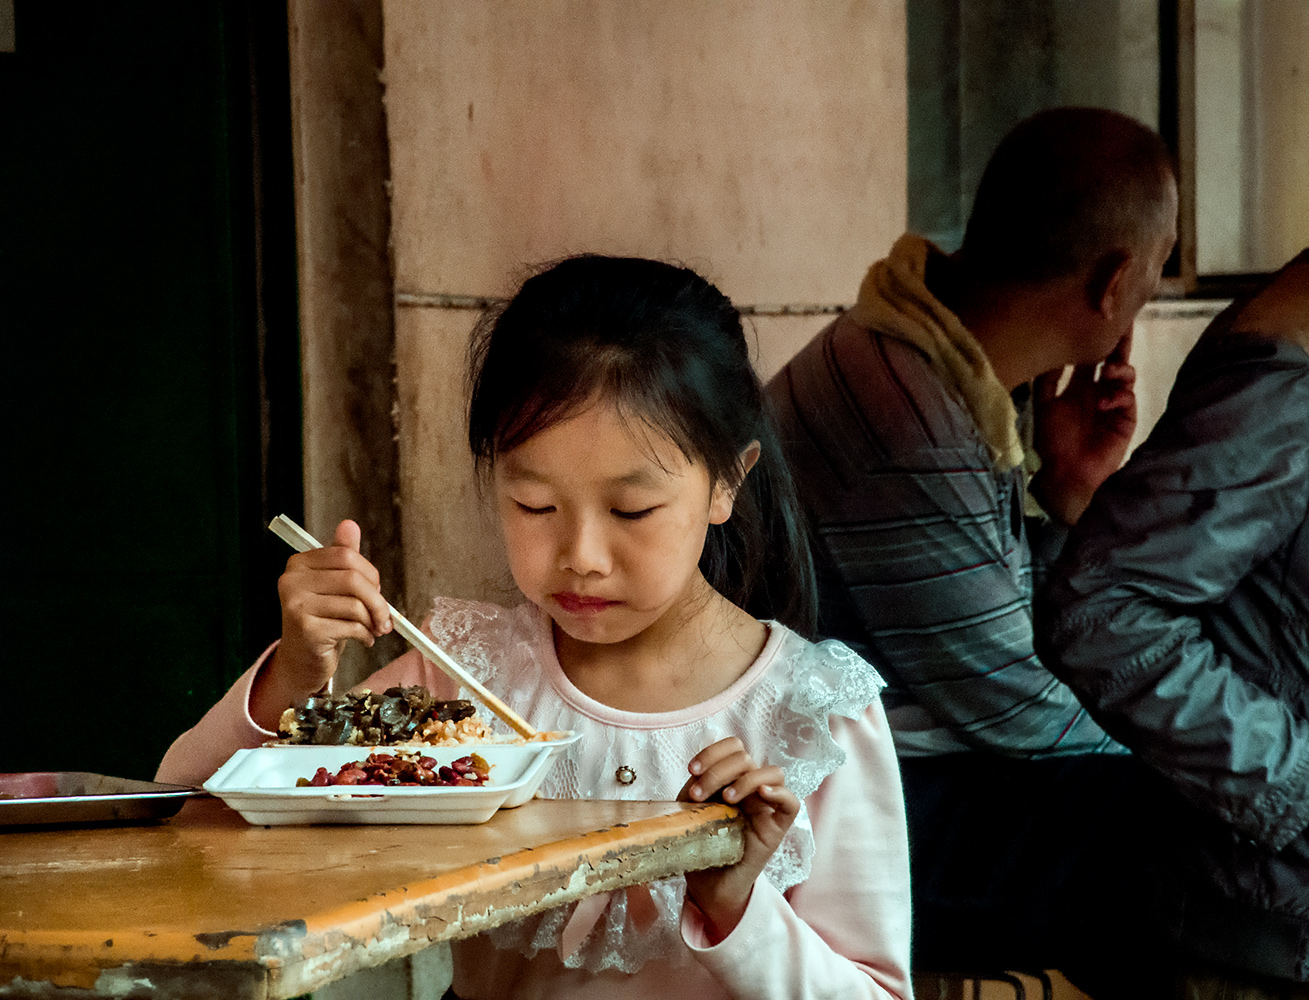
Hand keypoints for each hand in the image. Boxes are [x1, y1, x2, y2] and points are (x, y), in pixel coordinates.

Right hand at [251, 519, 391, 728]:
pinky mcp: (306, 630)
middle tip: (385, 617)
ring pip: (355, 605)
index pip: (346, 556)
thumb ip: (342, 556)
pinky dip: (365, 635)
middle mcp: (291, 581)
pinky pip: (352, 627)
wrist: (302, 661)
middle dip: (377, 600)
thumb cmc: (324, 619)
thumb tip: (350, 524)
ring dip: (373, 621)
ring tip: (373, 630)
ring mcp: (296, 606)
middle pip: (353, 579)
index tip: (377, 591)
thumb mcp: (335, 586)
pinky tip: (363, 640)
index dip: (370, 574)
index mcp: (299, 564)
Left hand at [678, 737, 799, 941]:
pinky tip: (761, 795)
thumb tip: (696, 773)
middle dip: (718, 771)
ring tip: (727, 799)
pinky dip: (779, 793)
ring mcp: (767, 806)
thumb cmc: (699, 844)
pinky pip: (792, 803)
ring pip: (773, 772)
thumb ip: (697, 787)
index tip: (692, 770)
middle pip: (746, 758)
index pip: (733, 747)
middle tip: (699, 795)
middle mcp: (751, 788)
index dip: (713, 752)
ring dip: (745, 779)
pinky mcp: (777, 827)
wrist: (708, 885)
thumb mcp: (691, 809)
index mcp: (731, 778)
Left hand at [1031, 332, 1136, 524]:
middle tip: (1123, 323)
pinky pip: (1127, 399)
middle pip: (1112, 359)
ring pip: (1125, 376)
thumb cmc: (1052, 442)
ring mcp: (1114, 404)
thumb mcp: (1045, 406)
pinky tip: (1104, 402)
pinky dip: (1117, 397)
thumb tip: (1046, 349)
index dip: (1093, 339)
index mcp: (1078, 386)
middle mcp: (1098, 391)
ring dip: (1118, 369)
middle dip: (1119, 342)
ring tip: (1108, 370)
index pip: (1089, 356)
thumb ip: (1047, 381)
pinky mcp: (1125, 419)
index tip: (1096, 317)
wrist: (1065, 474)